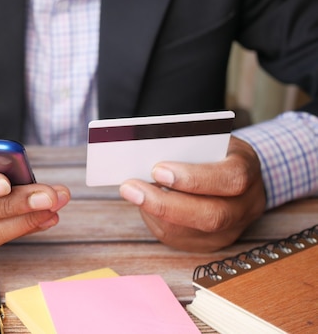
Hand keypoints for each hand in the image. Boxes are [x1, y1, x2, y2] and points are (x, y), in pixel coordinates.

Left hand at [118, 136, 266, 251]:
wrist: (233, 172)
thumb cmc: (212, 150)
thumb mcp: (206, 137)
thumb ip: (184, 144)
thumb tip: (146, 151)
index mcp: (248, 169)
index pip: (231, 178)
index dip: (194, 178)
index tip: (158, 170)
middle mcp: (246, 204)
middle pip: (212, 215)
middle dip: (165, 204)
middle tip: (131, 188)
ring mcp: (232, 229)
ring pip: (192, 232)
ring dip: (154, 213)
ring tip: (131, 193)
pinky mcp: (212, 243)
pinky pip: (180, 239)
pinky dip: (155, 221)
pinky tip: (142, 205)